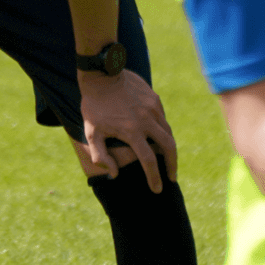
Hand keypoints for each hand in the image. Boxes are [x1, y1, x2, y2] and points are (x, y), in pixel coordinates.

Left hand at [79, 70, 178, 191]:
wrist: (102, 74)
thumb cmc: (94, 106)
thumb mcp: (91, 132)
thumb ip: (100, 156)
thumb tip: (114, 174)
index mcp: (132, 131)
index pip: (149, 161)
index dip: (154, 178)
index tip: (158, 189)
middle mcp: (147, 120)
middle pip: (169, 148)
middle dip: (172, 166)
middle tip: (171, 177)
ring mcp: (153, 108)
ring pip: (168, 133)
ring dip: (170, 149)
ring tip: (167, 159)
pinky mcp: (154, 99)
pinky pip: (163, 119)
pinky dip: (163, 131)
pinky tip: (157, 136)